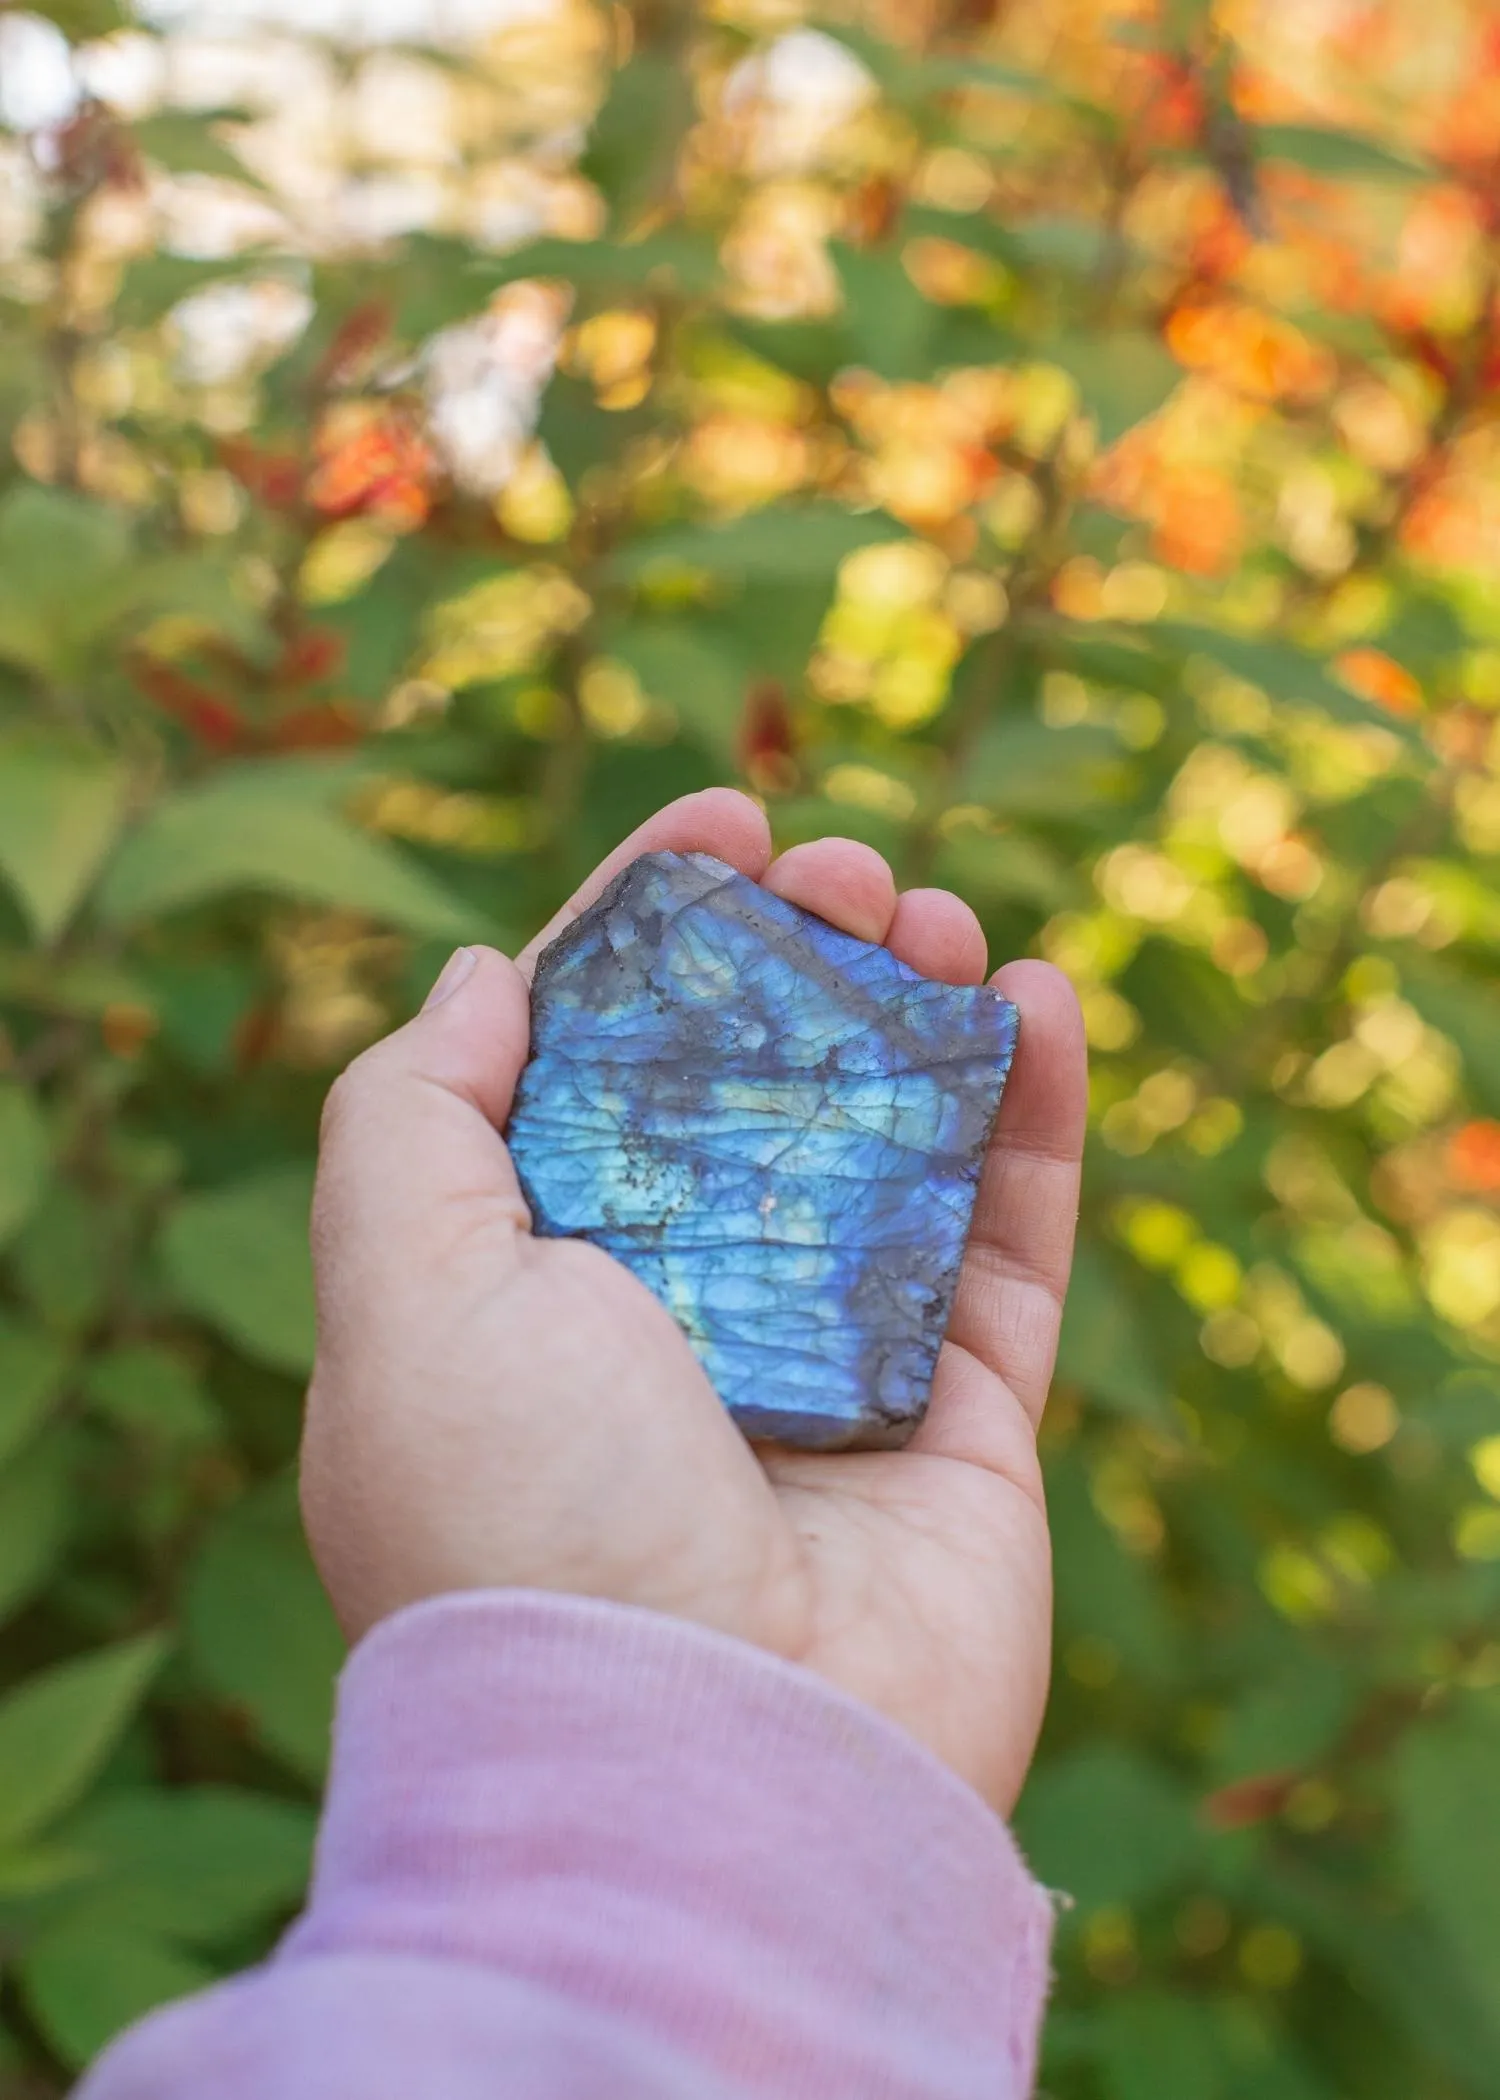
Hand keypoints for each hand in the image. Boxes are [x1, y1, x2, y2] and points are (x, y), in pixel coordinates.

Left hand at [302, 790, 1085, 1812]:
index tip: (728, 813)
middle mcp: (677, 1320)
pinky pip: (1013, 1249)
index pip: (592, 1056)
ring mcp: (828, 1369)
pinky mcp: (963, 1425)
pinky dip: (1036, 1121)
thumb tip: (487, 975)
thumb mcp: (396, 1288)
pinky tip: (1038, 1006)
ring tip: (942, 919)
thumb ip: (408, 1110)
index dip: (655, 922)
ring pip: (891, 1148)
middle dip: (803, 955)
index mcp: (531, 1283)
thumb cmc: (526, 1521)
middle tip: (850, 873)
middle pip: (755, 1085)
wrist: (707, 1771)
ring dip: (923, 1010)